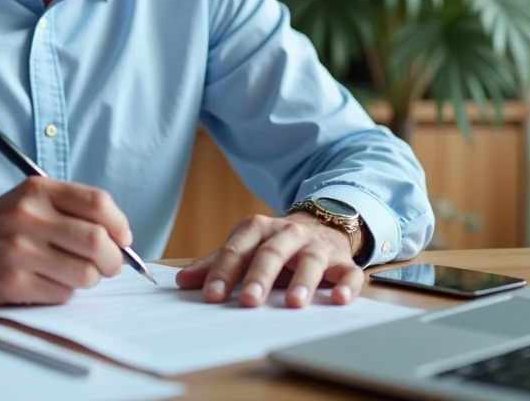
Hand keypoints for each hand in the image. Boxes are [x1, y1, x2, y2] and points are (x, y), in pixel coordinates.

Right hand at [0, 176, 131, 304]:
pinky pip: (62, 294)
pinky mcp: (12, 281)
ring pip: (85, 273)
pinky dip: (63, 292)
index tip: (122, 239)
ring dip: (88, 279)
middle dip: (113, 260)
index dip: (119, 225)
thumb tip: (120, 238)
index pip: (99, 203)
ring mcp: (19, 250)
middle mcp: (29, 216)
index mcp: (38, 190)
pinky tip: (46, 282)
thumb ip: (71, 210)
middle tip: (108, 266)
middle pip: (98, 241)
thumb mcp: (28, 200)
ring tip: (73, 274)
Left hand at [175, 213, 364, 308]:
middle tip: (248, 302)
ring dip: (302, 281)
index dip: (224, 273)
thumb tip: (181, 281)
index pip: (237, 250)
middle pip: (272, 253)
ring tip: (293, 304)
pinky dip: (346, 285)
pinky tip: (340, 299)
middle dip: (259, 277)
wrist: (320, 225)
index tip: (212, 296)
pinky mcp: (342, 261)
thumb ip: (215, 264)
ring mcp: (316, 247)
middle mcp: (288, 233)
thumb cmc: (274, 244)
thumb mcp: (244, 248)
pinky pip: (348, 272)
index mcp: (258, 229)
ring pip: (310, 261)